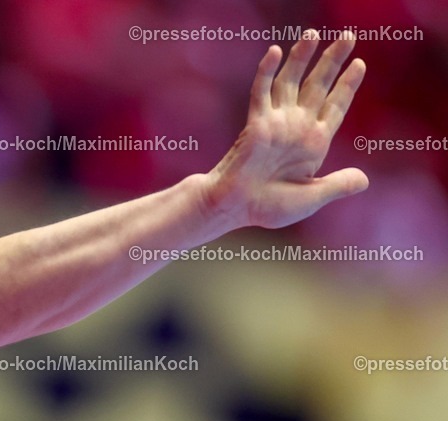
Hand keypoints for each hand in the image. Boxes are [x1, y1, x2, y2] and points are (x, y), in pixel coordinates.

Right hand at [203, 30, 367, 230]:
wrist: (236, 207)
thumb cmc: (269, 207)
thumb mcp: (312, 197)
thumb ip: (338, 185)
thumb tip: (364, 180)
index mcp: (313, 143)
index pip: (335, 106)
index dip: (347, 85)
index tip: (359, 64)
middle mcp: (296, 126)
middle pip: (318, 85)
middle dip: (333, 60)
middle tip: (349, 36)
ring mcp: (276, 122)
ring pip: (291, 81)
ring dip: (302, 57)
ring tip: (314, 32)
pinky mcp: (256, 122)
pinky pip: (262, 91)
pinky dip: (267, 71)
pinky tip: (275, 51)